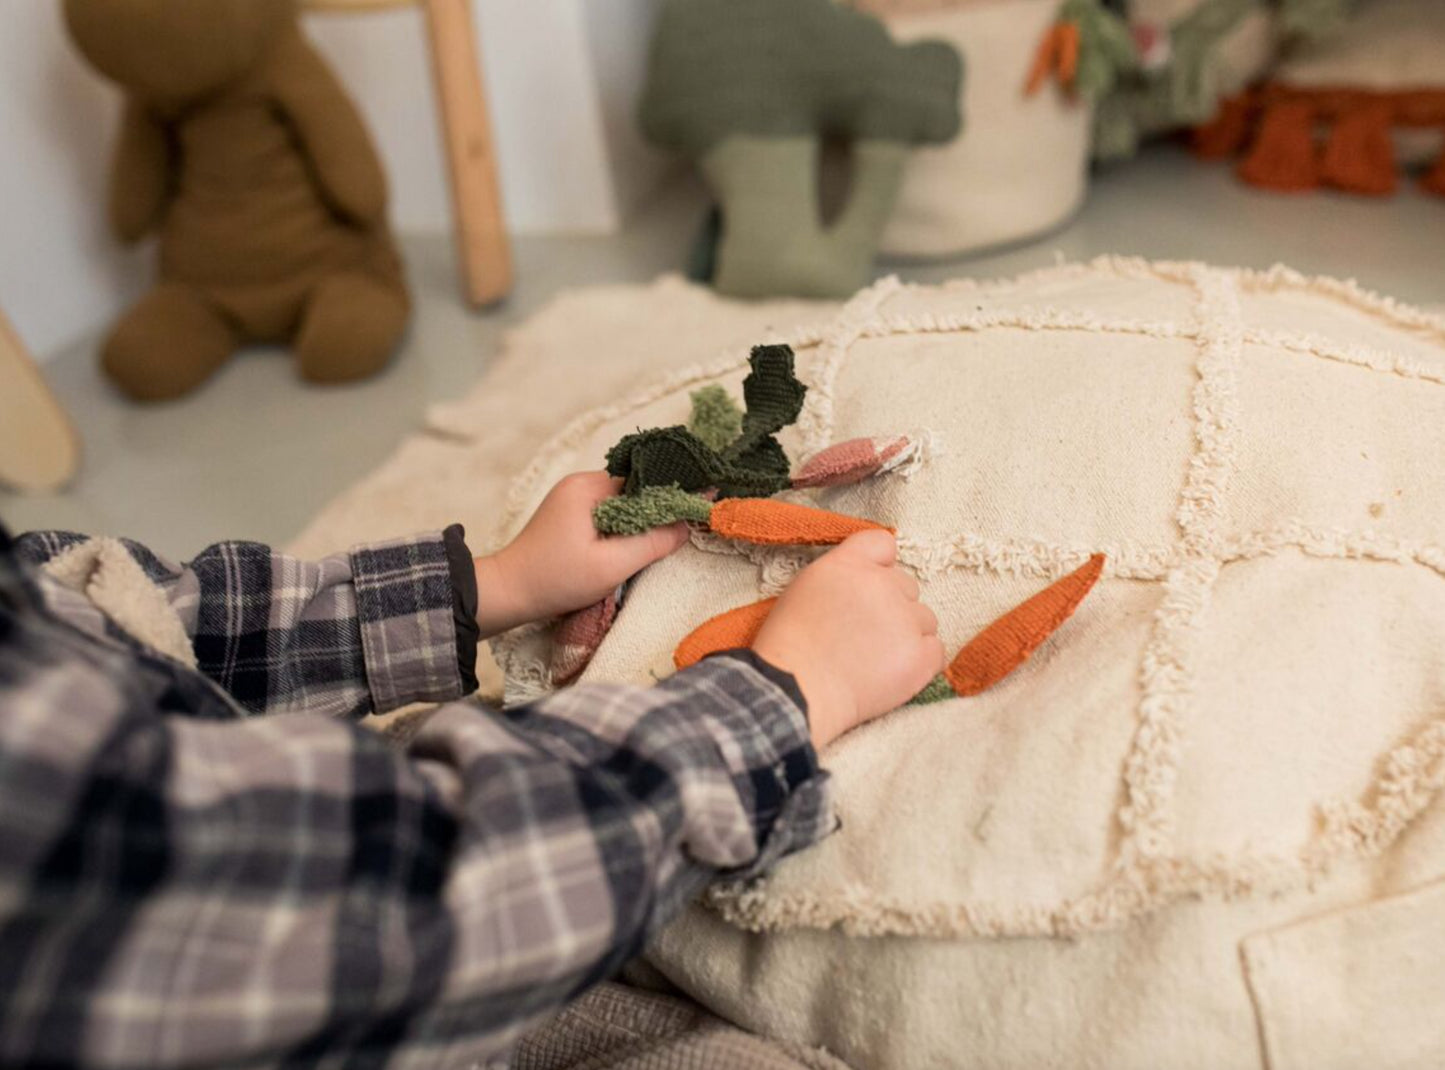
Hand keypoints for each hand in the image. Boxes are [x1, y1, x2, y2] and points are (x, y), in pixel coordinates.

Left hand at [473, 472, 689, 637]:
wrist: (508, 592)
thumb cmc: (556, 579)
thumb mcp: (611, 566)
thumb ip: (652, 542)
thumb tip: (687, 524)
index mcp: (588, 487)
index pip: (642, 482)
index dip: (671, 496)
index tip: (699, 506)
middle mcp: (579, 484)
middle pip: (633, 491)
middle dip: (657, 509)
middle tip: (684, 528)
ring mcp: (572, 499)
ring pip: (621, 504)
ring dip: (639, 521)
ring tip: (661, 540)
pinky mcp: (568, 515)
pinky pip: (607, 514)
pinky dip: (623, 527)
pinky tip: (634, 545)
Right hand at [751, 531, 944, 749]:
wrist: (796, 690)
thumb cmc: (790, 647)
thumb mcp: (804, 590)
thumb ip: (841, 576)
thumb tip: (867, 580)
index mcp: (848, 565)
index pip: (883, 543)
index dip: (881, 566)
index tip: (869, 589)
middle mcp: (881, 585)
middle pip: (907, 586)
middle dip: (892, 607)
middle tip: (863, 635)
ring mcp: (904, 619)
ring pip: (925, 619)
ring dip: (907, 635)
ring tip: (874, 659)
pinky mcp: (919, 655)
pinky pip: (936, 650)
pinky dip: (920, 662)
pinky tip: (892, 673)